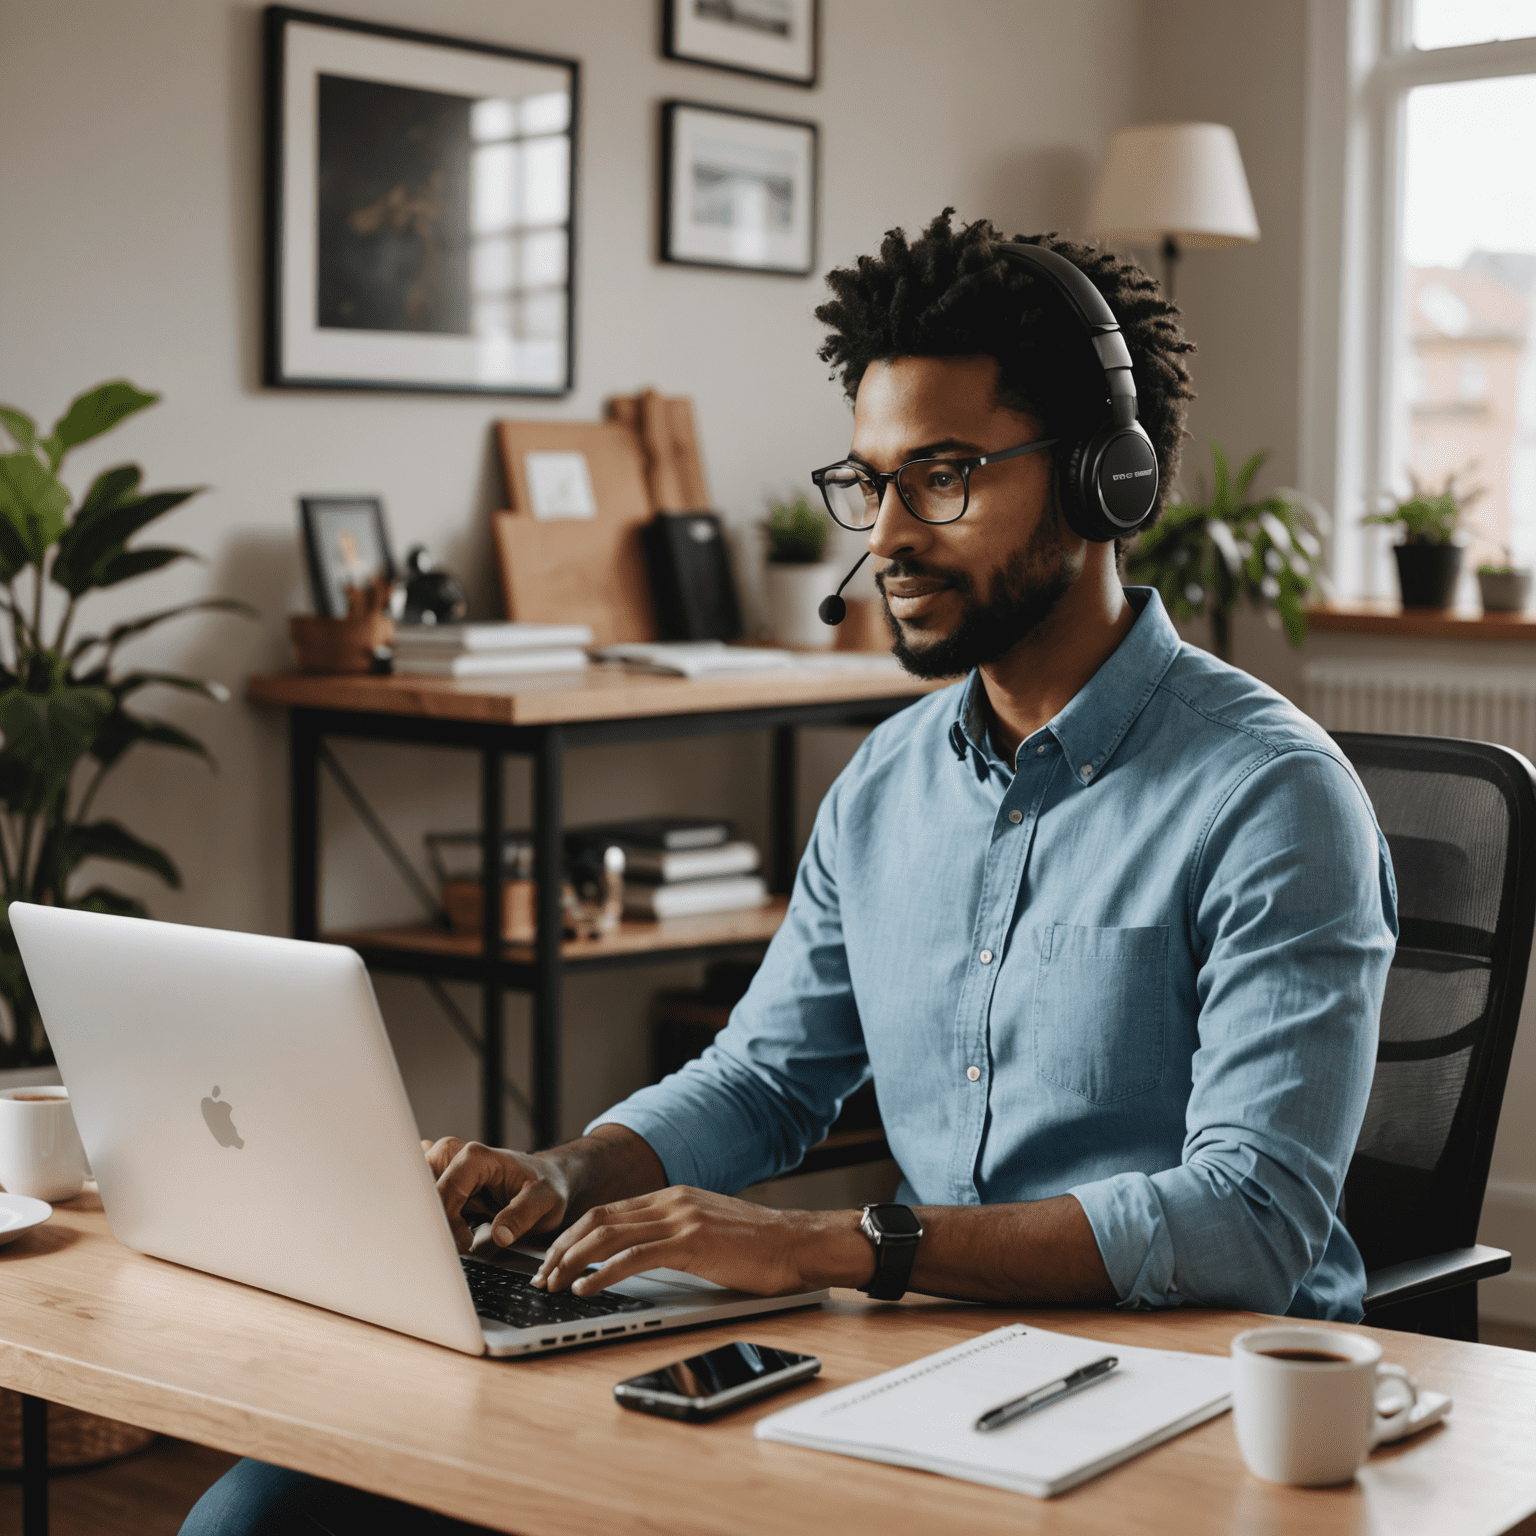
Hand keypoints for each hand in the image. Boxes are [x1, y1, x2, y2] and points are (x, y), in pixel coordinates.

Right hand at [423, 1137, 572, 1252]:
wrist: (549, 1179)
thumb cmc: (547, 1186)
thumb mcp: (544, 1202)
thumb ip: (521, 1217)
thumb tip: (499, 1236)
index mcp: (476, 1157)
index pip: (444, 1190)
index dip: (449, 1221)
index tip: (464, 1244)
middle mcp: (456, 1157)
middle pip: (422, 1191)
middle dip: (434, 1219)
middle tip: (459, 1239)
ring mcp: (447, 1169)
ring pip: (420, 1198)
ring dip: (434, 1220)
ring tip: (465, 1231)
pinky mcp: (445, 1183)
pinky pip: (426, 1202)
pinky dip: (435, 1219)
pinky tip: (458, 1228)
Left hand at [531, 1185, 872, 1297]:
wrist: (798, 1243)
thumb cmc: (759, 1246)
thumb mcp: (708, 1230)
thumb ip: (674, 1235)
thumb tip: (637, 1259)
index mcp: (673, 1197)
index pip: (607, 1211)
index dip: (573, 1235)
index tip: (553, 1260)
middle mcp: (672, 1201)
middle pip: (598, 1219)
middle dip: (562, 1248)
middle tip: (542, 1276)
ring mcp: (681, 1219)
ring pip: (608, 1235)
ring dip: (573, 1261)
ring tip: (554, 1285)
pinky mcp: (692, 1243)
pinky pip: (634, 1257)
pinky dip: (602, 1272)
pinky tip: (586, 1289)